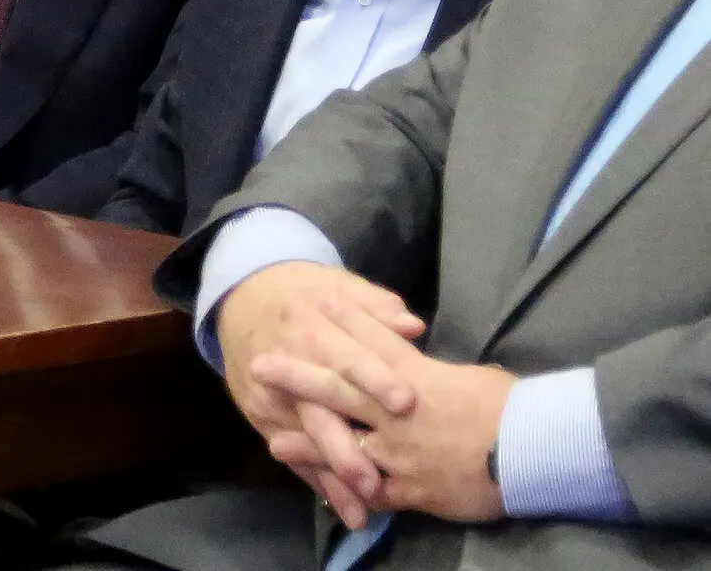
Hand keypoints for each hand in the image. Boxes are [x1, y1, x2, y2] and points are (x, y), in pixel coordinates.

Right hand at [216, 263, 424, 510]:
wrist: (243, 297)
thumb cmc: (305, 293)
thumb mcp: (338, 285)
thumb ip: (377, 307)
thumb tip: (414, 326)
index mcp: (315, 326)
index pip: (348, 356)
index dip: (375, 379)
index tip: (406, 403)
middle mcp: (292, 365)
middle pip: (320, 409)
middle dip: (345, 447)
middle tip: (376, 481)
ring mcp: (274, 396)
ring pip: (305, 441)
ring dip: (332, 477)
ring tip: (362, 510)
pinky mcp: (264, 418)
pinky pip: (293, 455)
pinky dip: (316, 482)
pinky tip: (343, 508)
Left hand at [257, 319, 514, 526]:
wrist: (530, 452)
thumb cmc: (510, 405)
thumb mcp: (469, 373)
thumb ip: (432, 367)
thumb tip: (413, 354)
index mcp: (415, 374)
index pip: (371, 341)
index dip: (342, 321)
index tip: (316, 303)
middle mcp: (397, 411)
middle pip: (340, 386)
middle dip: (299, 375)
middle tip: (263, 364)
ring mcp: (399, 451)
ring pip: (343, 440)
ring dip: (308, 438)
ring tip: (272, 437)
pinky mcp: (409, 489)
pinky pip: (369, 491)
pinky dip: (345, 491)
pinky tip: (322, 491)